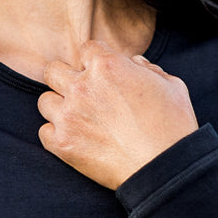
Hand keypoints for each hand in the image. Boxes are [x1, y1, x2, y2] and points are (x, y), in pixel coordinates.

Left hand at [37, 40, 197, 189]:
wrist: (164, 169)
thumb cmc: (173, 126)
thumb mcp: (171, 85)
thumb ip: (148, 68)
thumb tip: (134, 64)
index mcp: (107, 66)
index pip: (86, 49)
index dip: (95, 60)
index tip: (102, 74)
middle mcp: (82, 87)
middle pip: (53, 71)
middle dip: (66, 79)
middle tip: (82, 94)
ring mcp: (68, 116)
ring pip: (45, 101)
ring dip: (59, 107)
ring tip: (77, 119)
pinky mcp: (62, 144)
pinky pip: (44, 132)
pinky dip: (56, 134)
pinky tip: (74, 139)